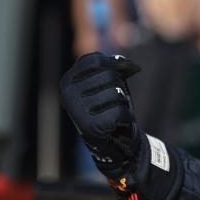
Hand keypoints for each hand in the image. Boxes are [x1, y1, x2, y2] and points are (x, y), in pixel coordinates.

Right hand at [60, 52, 141, 173]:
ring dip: (122, 103)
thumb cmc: (110, 104)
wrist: (113, 139)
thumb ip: (114, 65)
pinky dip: (125, 117)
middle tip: (112, 102)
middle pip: (108, 75)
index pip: (95, 60)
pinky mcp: (93, 127)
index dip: (113, 66)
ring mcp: (78, 111)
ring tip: (113, 112)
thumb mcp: (109, 79)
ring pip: (116, 93)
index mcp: (67, 81)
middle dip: (118, 87)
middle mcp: (67, 95)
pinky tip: (115, 124)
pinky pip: (121, 111)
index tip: (113, 80)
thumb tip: (132, 66)